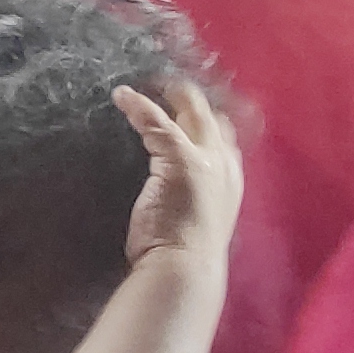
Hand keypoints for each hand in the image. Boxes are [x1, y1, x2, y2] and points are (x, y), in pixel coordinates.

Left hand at [115, 79, 244, 267]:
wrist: (184, 268)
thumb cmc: (184, 254)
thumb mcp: (197, 219)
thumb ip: (194, 198)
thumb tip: (177, 192)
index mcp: (231, 179)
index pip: (225, 138)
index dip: (209, 120)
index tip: (192, 110)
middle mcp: (225, 165)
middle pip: (213, 118)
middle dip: (192, 98)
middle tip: (169, 85)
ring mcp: (205, 160)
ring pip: (190, 112)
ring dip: (169, 94)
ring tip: (147, 85)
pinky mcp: (180, 159)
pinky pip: (156, 121)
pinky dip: (138, 106)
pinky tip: (122, 96)